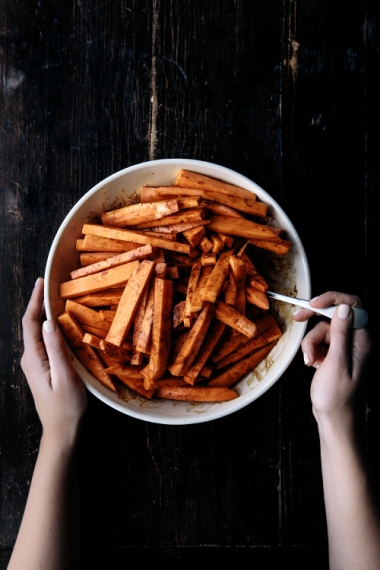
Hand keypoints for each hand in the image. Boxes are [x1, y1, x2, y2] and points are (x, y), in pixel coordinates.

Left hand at [21, 278, 86, 442]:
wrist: (62, 430)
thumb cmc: (66, 406)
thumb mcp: (65, 375)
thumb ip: (56, 348)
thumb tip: (48, 321)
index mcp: (33, 358)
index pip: (29, 323)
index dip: (34, 301)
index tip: (41, 283)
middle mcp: (30, 359)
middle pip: (31, 325)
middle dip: (38, 303)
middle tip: (49, 285)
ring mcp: (35, 365)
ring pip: (37, 334)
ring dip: (43, 315)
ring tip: (54, 299)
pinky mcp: (42, 369)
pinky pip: (43, 343)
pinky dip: (49, 328)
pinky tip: (59, 325)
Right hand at [292, 292, 370, 426]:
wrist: (334, 417)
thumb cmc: (337, 396)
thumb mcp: (336, 362)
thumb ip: (340, 333)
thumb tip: (344, 307)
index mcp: (363, 339)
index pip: (353, 305)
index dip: (332, 299)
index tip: (313, 303)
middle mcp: (356, 339)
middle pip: (334, 314)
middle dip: (314, 318)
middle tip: (297, 317)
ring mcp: (344, 346)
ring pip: (322, 328)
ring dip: (311, 342)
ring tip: (310, 360)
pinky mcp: (334, 352)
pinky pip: (319, 340)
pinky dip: (311, 349)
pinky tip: (312, 363)